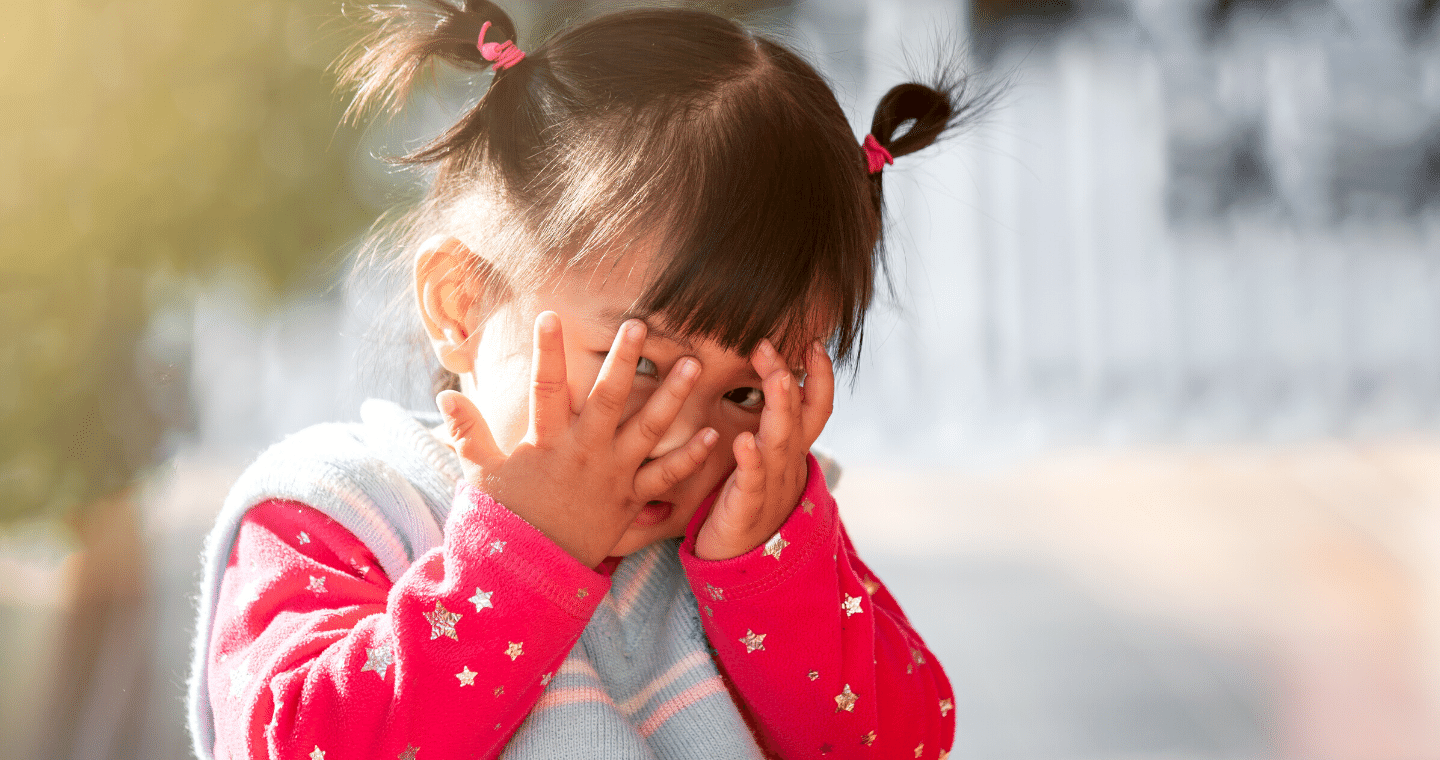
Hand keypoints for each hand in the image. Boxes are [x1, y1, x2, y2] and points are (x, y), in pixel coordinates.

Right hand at [437, 312, 718, 566]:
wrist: (532, 571)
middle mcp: (583, 454)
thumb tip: (445, 398)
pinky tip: (713, 433)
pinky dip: (690, 457)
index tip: (549, 315)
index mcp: (546, 443)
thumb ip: (469, 434)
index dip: (546, 352)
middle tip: (640, 324)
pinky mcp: (632, 500)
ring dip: (672, 397)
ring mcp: (612, 476)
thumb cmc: (508, 517)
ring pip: (647, 430)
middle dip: (623, 360)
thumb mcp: (482, 476)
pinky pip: (666, 477)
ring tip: (693, 364)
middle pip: (606, 399)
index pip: (545, 389)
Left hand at [694, 340, 833, 560]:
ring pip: (780, 442)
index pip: (815, 408)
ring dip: (779, 408)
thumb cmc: (746, 503)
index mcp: (791, 451)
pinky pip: (751, 482)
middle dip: (785, 377)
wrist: (742, 566)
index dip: (819, 377)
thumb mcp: (765, 461)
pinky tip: (743, 441)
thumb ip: (770, 425)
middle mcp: (787, 464)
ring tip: (777, 376)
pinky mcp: (746, 508)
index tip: (813, 343)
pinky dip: (750, 462)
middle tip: (769, 344)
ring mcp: (770, 486)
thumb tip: (773, 381)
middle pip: (795, 415)